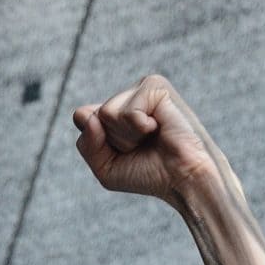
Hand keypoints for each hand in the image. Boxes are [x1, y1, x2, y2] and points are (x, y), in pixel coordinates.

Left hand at [72, 73, 234, 206]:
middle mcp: (127, 95)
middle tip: (141, 146)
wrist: (183, 178)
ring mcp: (141, 88)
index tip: (124, 152)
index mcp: (116, 110)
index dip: (97, 144)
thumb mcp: (106, 168)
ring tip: (151, 137)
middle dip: (114, 141)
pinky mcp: (155, 86)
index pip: (82, 117)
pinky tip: (159, 127)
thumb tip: (84, 114)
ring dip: (126, 136)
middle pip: (94, 116)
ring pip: (107, 112)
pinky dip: (139, 128)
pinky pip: (127, 112)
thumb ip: (87, 145)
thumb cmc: (149, 174)